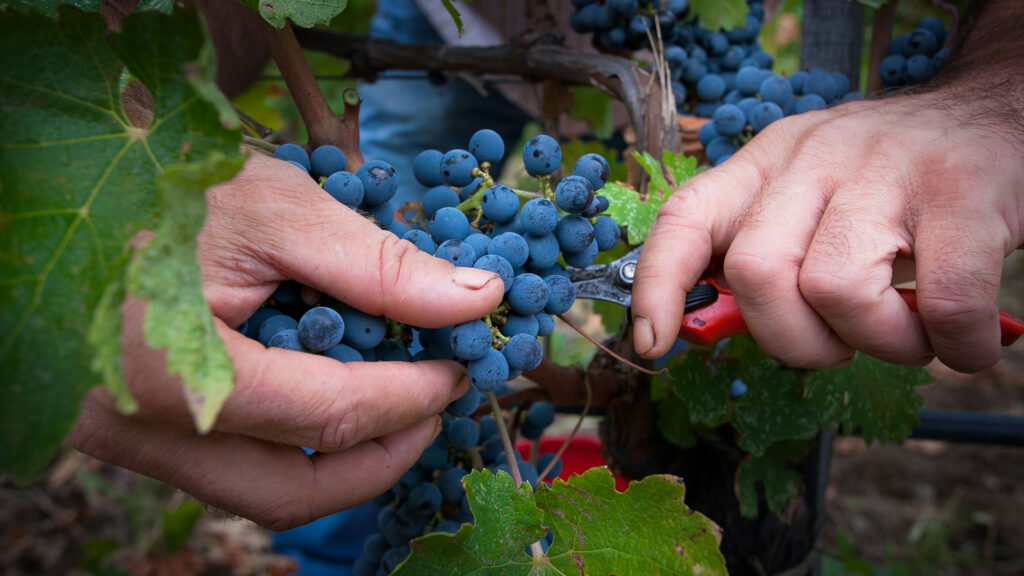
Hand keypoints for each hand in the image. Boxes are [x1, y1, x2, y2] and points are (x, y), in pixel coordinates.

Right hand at [71, 155, 504, 529]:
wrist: (56, 175)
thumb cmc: (153, 179)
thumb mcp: (271, 207)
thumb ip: (375, 263)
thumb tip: (475, 299)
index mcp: (171, 373)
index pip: (325, 418)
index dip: (410, 398)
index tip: (458, 368)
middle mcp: (138, 428)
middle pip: (289, 492)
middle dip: (381, 457)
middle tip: (434, 405)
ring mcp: (124, 433)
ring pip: (253, 489)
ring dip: (337, 458)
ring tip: (391, 398)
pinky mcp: (128, 423)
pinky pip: (223, 459)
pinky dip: (289, 438)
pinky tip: (325, 384)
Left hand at [632, 90, 1023, 372]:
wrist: (996, 111)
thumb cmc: (890, 182)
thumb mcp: (810, 196)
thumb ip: (765, 250)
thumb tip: (709, 325)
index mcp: (766, 163)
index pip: (686, 216)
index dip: (656, 283)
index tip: (650, 341)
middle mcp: (815, 158)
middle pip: (757, 273)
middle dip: (793, 341)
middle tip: (839, 344)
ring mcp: (887, 170)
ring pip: (837, 290)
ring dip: (879, 344)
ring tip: (910, 335)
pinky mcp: (962, 190)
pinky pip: (943, 303)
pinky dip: (955, 345)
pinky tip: (967, 340)